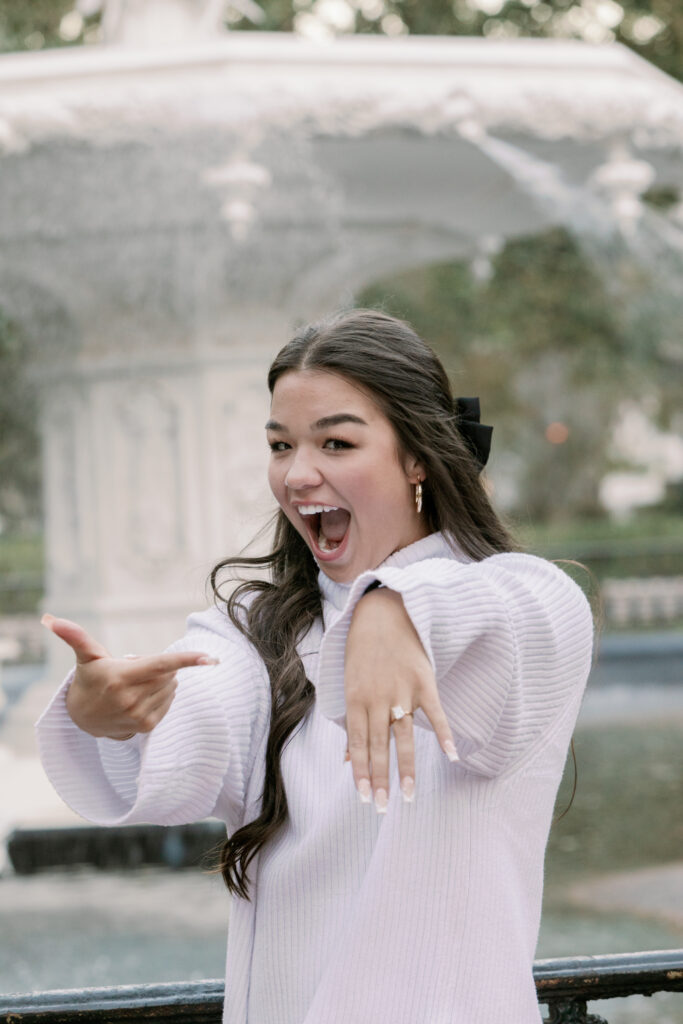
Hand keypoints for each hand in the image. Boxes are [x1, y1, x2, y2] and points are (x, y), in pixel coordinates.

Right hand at [41, 613, 218, 739]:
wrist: (82, 718)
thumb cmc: (90, 678)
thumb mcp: (86, 656)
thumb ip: (75, 636)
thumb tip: (50, 619)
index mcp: (121, 676)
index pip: (162, 665)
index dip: (188, 660)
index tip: (212, 658)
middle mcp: (132, 698)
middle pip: (168, 673)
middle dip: (159, 667)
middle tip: (135, 670)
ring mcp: (140, 715)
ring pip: (171, 687)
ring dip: (162, 681)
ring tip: (136, 684)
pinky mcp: (146, 726)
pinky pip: (170, 701)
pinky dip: (163, 694)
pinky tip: (143, 696)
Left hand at [343, 589, 456, 812]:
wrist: (384, 612)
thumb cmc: (362, 651)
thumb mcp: (350, 683)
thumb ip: (351, 723)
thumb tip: (347, 760)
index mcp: (356, 699)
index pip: (357, 743)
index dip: (361, 772)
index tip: (365, 798)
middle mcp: (377, 698)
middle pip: (378, 745)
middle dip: (380, 779)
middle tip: (383, 808)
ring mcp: (402, 690)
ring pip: (404, 736)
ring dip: (406, 767)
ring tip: (408, 794)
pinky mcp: (424, 681)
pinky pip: (435, 712)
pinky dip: (444, 733)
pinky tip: (451, 755)